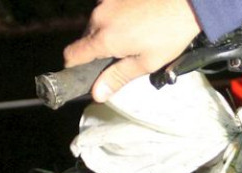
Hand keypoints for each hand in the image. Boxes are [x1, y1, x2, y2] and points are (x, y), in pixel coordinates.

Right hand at [63, 0, 202, 101]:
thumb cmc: (170, 32)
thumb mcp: (146, 63)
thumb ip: (117, 77)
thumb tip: (97, 94)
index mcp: (103, 38)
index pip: (72, 55)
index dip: (74, 68)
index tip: (83, 74)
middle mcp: (99, 16)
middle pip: (85, 39)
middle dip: (96, 51)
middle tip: (119, 58)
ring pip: (96, 23)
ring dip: (107, 33)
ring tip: (132, 38)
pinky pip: (108, 8)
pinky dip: (115, 18)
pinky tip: (135, 21)